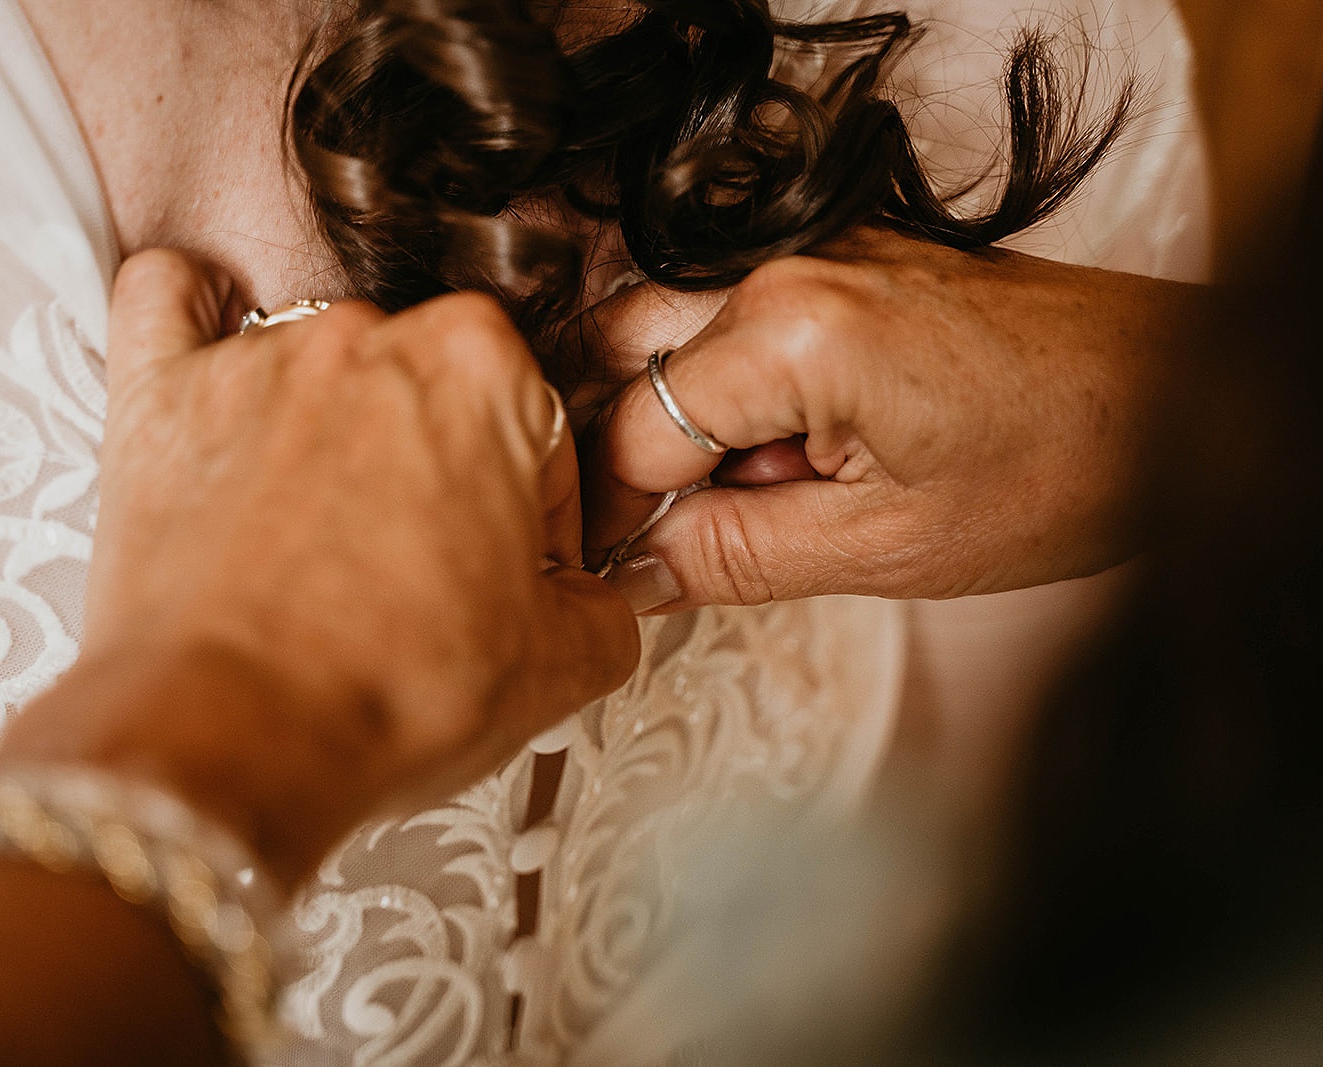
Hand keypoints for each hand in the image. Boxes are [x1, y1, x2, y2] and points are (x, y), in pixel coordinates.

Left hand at [1, 249, 637, 881]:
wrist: (227, 742)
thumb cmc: (375, 692)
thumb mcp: (558, 668)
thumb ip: (602, 607)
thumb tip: (588, 601)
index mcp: (484, 370)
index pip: (541, 435)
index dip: (537, 525)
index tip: (513, 576)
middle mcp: (370, 337)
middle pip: (434, 394)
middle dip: (442, 474)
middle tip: (426, 576)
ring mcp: (256, 356)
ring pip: (322, 361)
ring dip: (337, 435)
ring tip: (322, 541)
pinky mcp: (160, 390)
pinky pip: (168, 300)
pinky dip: (195, 320)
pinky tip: (219, 377)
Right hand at [567, 226, 1200, 608]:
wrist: (1187, 396)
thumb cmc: (1067, 464)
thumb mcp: (884, 548)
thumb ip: (736, 557)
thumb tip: (638, 573)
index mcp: (789, 335)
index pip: (631, 436)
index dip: (617, 520)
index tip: (625, 574)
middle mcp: (786, 267)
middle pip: (621, 354)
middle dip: (630, 455)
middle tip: (672, 534)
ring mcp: (817, 251)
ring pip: (669, 327)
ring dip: (678, 418)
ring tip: (749, 492)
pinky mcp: (848, 258)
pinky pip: (737, 314)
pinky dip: (735, 390)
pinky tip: (792, 449)